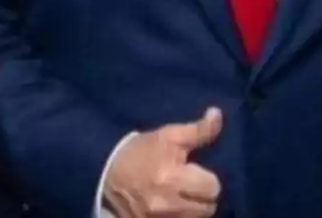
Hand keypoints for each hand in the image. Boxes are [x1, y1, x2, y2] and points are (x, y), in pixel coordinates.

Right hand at [103, 107, 223, 217]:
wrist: (104, 174)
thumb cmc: (140, 153)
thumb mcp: (168, 136)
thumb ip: (198, 130)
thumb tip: (218, 114)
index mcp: (172, 178)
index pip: (213, 188)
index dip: (208, 178)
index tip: (196, 173)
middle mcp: (166, 205)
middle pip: (208, 209)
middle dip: (202, 196)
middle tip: (190, 185)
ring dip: (192, 210)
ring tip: (181, 197)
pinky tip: (172, 208)